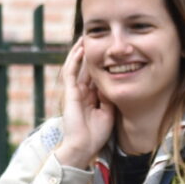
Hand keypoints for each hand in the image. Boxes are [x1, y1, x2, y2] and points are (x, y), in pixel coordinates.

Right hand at [53, 40, 115, 168]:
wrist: (84, 146)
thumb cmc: (96, 134)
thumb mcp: (108, 112)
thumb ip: (109, 97)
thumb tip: (114, 80)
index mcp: (91, 97)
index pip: (96, 75)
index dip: (100, 63)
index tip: (108, 50)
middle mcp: (82, 92)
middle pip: (86, 68)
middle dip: (90, 53)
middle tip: (95, 37)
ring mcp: (75, 92)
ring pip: (76, 66)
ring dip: (79, 52)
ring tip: (84, 37)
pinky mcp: (70, 93)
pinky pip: (71, 72)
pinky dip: (75, 60)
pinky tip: (79, 49)